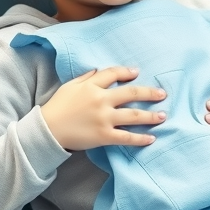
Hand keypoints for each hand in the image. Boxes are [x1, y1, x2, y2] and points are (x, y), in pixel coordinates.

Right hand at [41, 67, 166, 150]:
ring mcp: (104, 119)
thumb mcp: (70, 86)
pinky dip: (140, 139)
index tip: (137, 73)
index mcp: (92, 86)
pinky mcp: (104, 136)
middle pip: (131, 93)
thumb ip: (86, 77)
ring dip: (151, 116)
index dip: (127, 72)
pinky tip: (152, 138)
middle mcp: (101, 100)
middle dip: (149, 93)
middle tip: (162, 94)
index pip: (114, 74)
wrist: (47, 130)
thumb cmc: (57, 106)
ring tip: (163, 116)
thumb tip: (98, 71)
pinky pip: (126, 137)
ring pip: (133, 115)